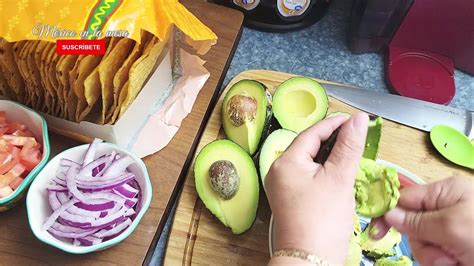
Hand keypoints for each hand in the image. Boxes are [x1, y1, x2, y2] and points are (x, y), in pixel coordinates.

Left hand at [266, 113, 368, 263]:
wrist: (310, 259)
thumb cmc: (322, 221)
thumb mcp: (339, 178)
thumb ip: (349, 146)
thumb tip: (357, 119)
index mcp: (285, 162)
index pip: (311, 133)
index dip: (334, 123)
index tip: (354, 119)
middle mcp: (279, 172)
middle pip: (308, 146)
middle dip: (333, 139)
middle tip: (356, 135)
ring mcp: (283, 187)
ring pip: (310, 162)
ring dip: (330, 156)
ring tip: (351, 152)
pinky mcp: (291, 199)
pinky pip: (308, 176)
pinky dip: (325, 171)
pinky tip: (340, 173)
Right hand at [371, 177, 473, 265]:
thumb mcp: (452, 226)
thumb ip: (418, 220)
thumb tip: (388, 214)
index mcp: (445, 192)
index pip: (404, 198)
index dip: (388, 213)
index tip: (376, 232)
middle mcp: (445, 208)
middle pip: (411, 225)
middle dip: (422, 243)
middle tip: (443, 253)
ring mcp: (450, 229)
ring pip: (422, 243)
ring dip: (433, 256)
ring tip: (455, 260)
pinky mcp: (454, 246)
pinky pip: (433, 255)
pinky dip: (442, 262)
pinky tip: (458, 263)